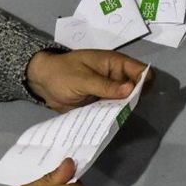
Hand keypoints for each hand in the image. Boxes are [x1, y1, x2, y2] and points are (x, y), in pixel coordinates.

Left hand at [25, 49, 149, 112]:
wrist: (42, 82)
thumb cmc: (61, 73)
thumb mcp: (82, 79)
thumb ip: (106, 86)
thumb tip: (131, 89)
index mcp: (116, 64)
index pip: (141, 71)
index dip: (143, 83)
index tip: (134, 97)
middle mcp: (118, 77)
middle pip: (138, 89)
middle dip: (134, 100)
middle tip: (121, 110)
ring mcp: (111, 90)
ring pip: (128, 101)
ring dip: (123, 110)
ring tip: (112, 117)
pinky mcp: (104, 102)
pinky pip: (115, 109)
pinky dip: (114, 115)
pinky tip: (108, 121)